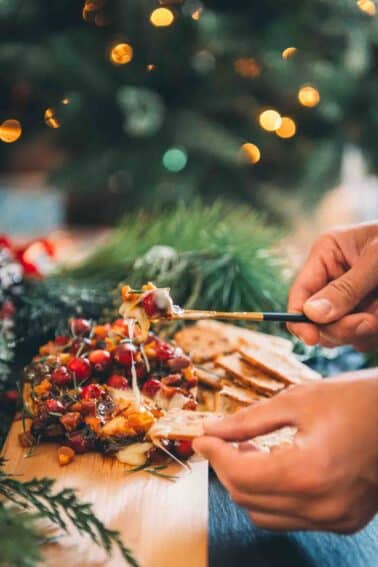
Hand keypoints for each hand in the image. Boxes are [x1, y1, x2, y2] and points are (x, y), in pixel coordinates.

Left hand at [193, 370, 377, 532]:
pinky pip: (291, 517)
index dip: (215, 455)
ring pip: (265, 515)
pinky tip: (274, 464)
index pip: (240, 475)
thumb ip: (250, 419)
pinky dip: (272, 495)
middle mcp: (322, 506)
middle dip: (226, 468)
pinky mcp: (343, 520)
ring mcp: (335, 519)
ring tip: (247, 450)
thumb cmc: (358, 401)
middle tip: (221, 440)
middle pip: (248, 498)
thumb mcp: (300, 400)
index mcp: (309, 472)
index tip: (203, 438)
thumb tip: (213, 429)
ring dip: (247, 484)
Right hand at [287, 222, 377, 350]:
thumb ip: (346, 288)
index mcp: (327, 255)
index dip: (300, 318)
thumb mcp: (377, 261)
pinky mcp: (368, 311)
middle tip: (371, 322)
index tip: (311, 339)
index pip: (300, 293)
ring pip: (343, 331)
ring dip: (367, 328)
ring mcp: (351, 298)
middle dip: (343, 325)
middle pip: (319, 320)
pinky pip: (364, 335)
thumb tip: (311, 315)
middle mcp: (334, 278)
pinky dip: (377, 330)